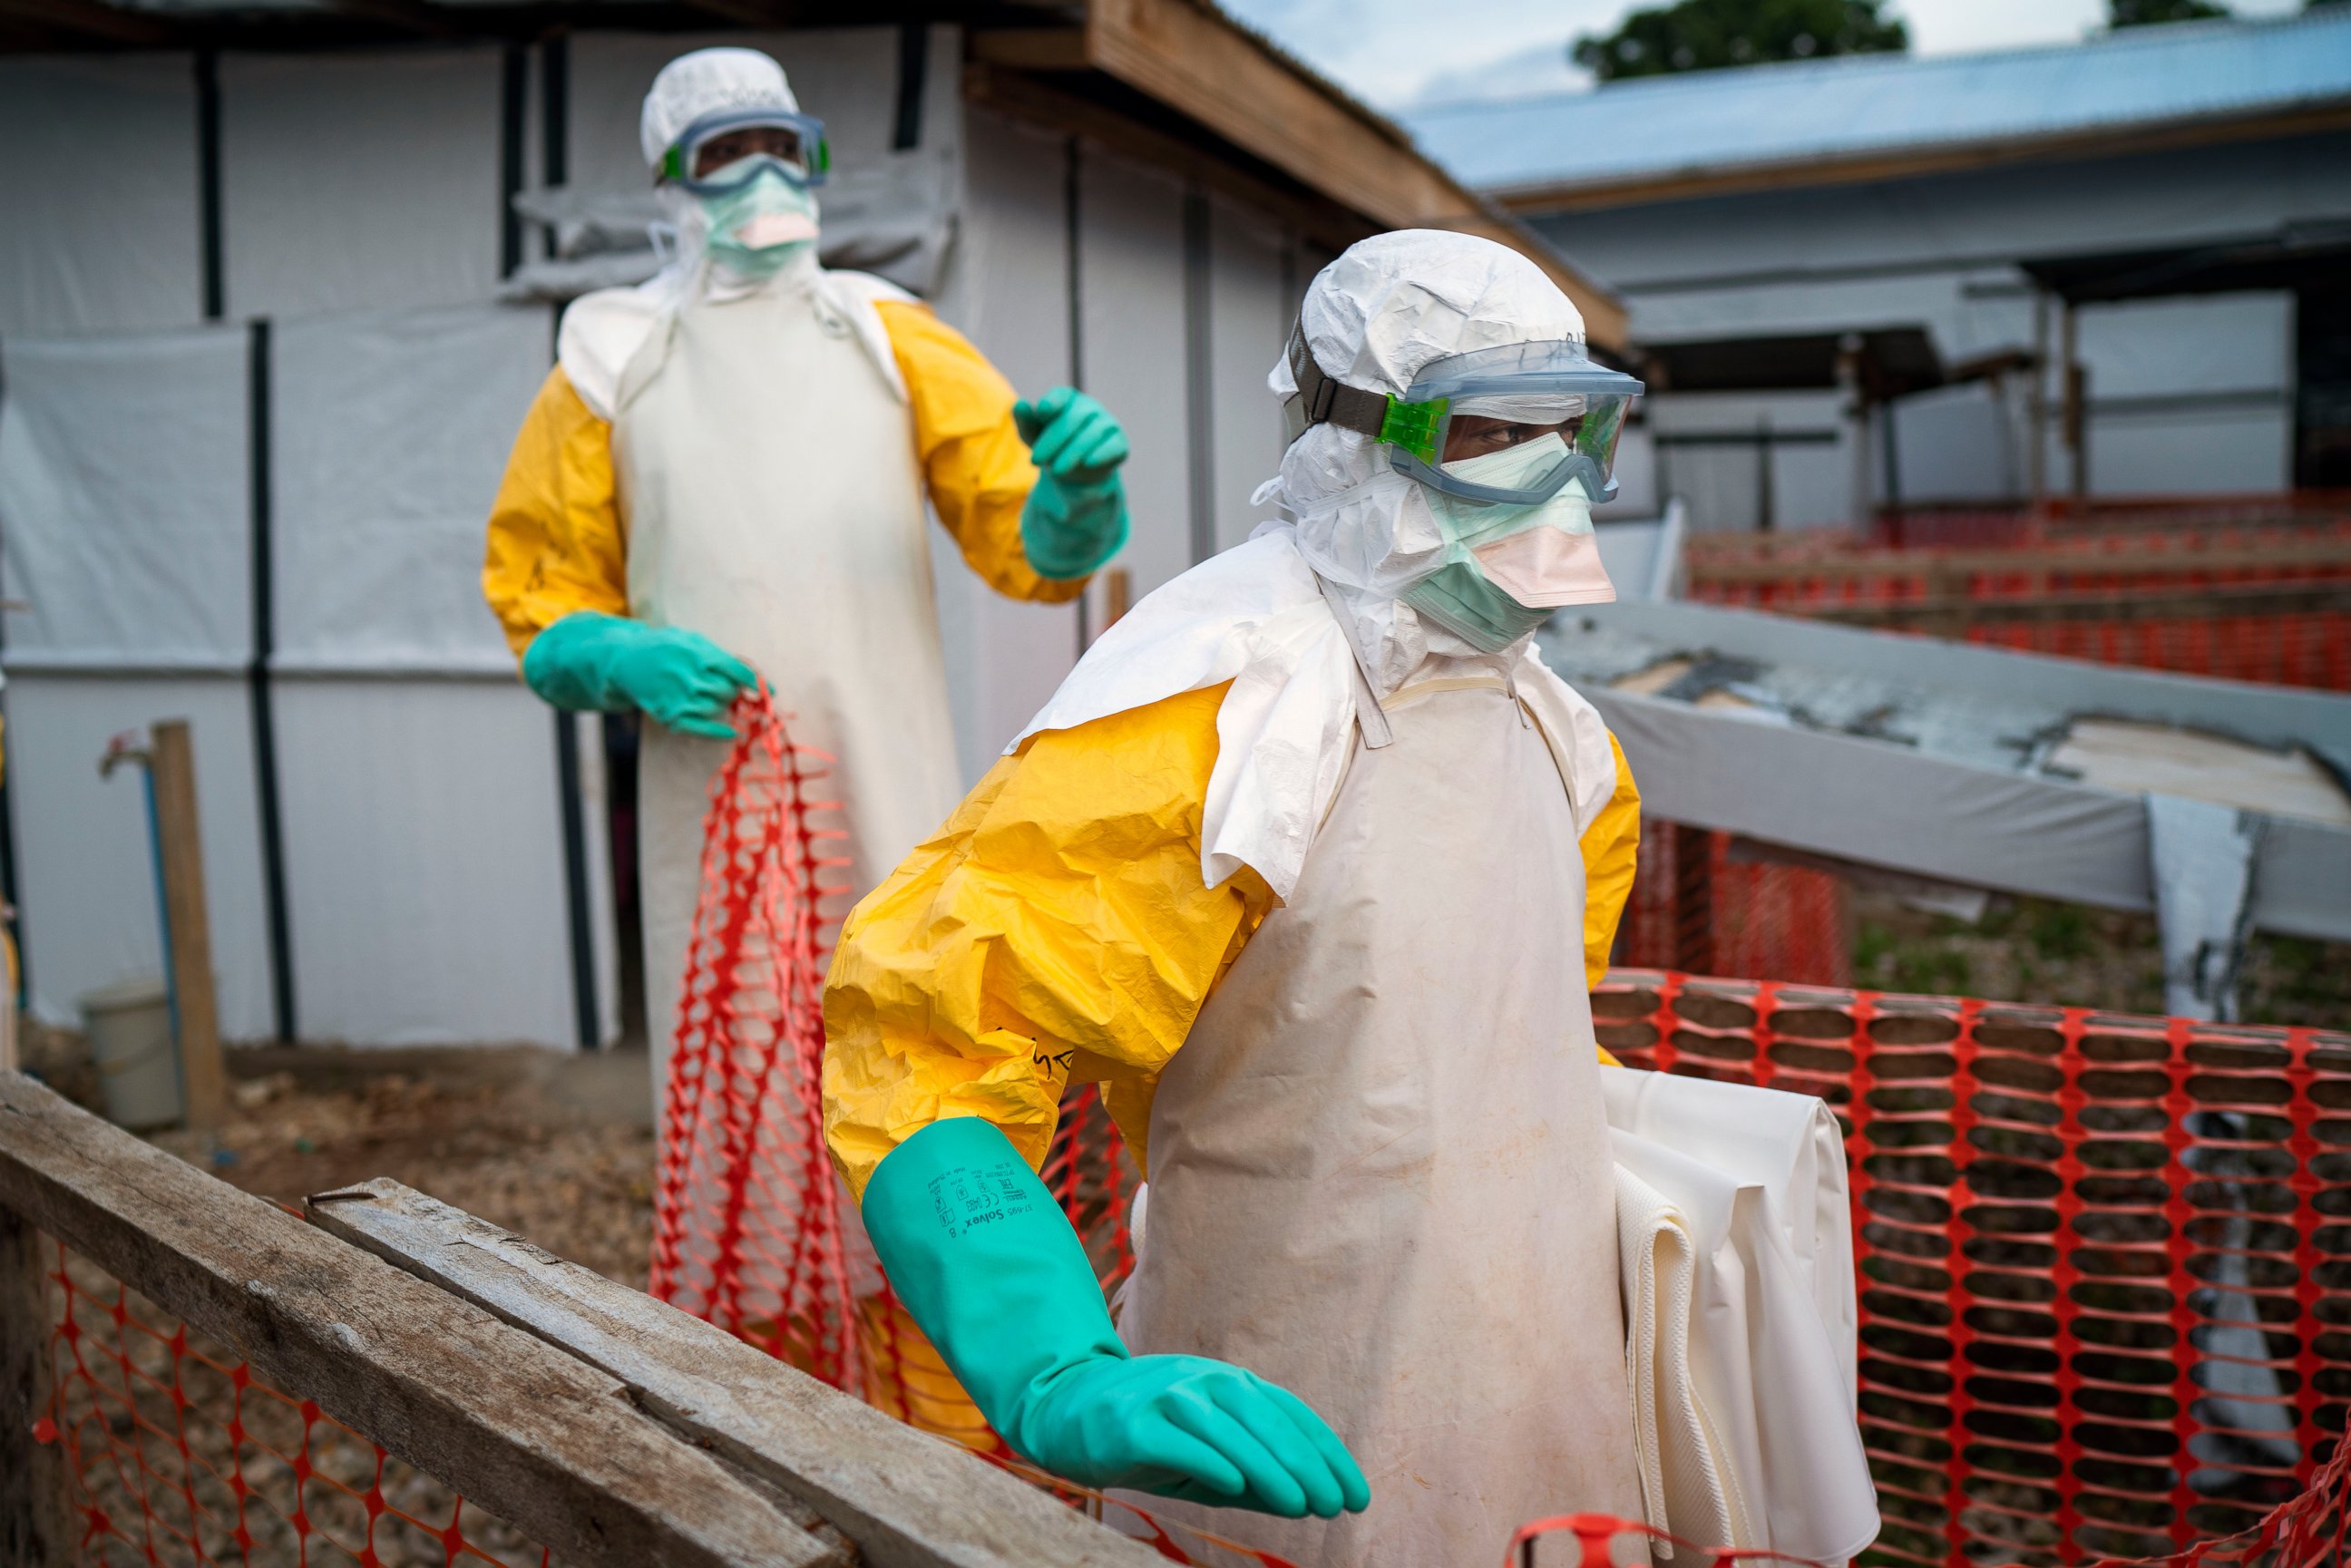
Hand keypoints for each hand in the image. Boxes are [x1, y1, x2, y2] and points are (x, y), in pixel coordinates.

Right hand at [609, 626, 755, 738]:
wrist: (626, 661)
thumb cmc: (665, 648)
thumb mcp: (690, 640)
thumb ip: (718, 655)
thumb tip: (748, 674)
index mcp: (698, 655)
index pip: (737, 671)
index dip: (756, 683)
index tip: (770, 693)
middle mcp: (690, 678)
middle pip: (728, 692)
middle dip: (733, 692)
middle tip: (726, 687)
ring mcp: (679, 699)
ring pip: (716, 709)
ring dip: (721, 705)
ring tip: (710, 695)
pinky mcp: (670, 716)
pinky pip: (700, 729)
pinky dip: (718, 733)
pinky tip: (730, 733)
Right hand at [1012, 1354, 1369, 1518]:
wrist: (1067, 1411)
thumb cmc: (1148, 1437)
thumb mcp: (1207, 1457)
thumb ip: (1254, 1477)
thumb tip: (1306, 1503)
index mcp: (1228, 1384)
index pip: (1290, 1414)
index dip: (1327, 1454)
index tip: (1357, 1494)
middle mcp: (1203, 1380)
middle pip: (1266, 1418)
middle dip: (1307, 1463)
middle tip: (1337, 1504)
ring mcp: (1168, 1395)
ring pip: (1229, 1429)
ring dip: (1269, 1467)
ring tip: (1302, 1505)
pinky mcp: (1134, 1420)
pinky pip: (1180, 1440)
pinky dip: (1210, 1460)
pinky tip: (1236, 1487)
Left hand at [1014, 387, 1128, 487]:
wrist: (1076, 474)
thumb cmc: (1052, 448)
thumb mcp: (1033, 437)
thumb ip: (1026, 421)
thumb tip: (1020, 404)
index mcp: (1067, 399)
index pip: (1060, 396)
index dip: (1052, 402)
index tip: (1042, 412)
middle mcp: (1089, 407)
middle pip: (1073, 418)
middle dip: (1053, 440)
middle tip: (1036, 460)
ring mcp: (1107, 423)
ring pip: (1092, 434)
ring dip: (1072, 453)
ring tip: (1056, 471)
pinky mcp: (1120, 443)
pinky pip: (1112, 446)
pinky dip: (1101, 454)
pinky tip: (1088, 462)